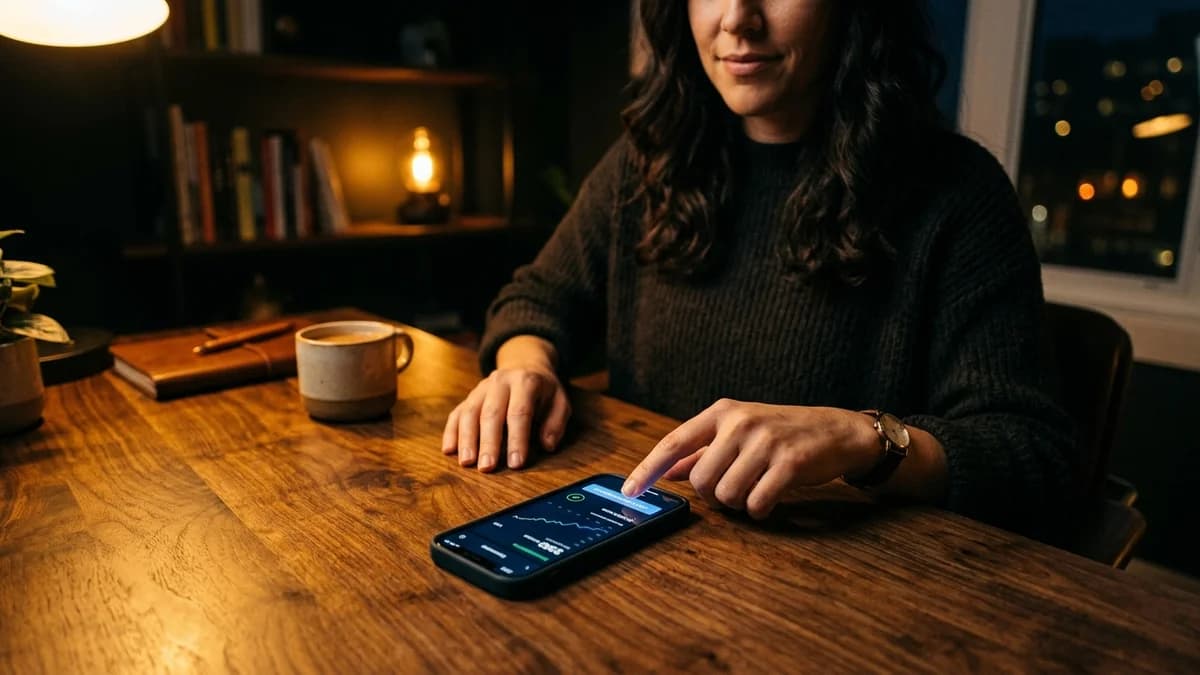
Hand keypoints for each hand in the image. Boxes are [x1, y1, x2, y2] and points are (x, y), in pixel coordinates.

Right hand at [441, 365, 570, 471]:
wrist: (524, 365)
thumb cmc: (544, 391)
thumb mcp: (560, 401)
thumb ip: (556, 423)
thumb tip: (548, 445)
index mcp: (525, 382)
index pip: (519, 412)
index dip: (517, 438)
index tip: (516, 463)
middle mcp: (500, 382)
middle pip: (491, 413)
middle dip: (489, 442)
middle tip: (487, 467)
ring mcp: (481, 388)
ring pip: (470, 412)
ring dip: (466, 439)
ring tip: (467, 462)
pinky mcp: (469, 397)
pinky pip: (457, 413)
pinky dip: (451, 432)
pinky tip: (449, 450)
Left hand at [621, 399, 879, 518]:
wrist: (838, 430)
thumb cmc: (783, 432)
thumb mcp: (740, 432)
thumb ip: (703, 451)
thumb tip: (668, 471)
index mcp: (723, 412)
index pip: (674, 443)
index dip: (648, 469)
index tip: (629, 491)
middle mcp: (740, 422)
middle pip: (701, 480)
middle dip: (714, 494)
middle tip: (736, 485)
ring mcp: (766, 441)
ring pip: (726, 495)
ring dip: (740, 503)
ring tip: (757, 487)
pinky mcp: (789, 463)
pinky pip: (757, 503)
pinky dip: (760, 509)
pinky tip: (771, 497)